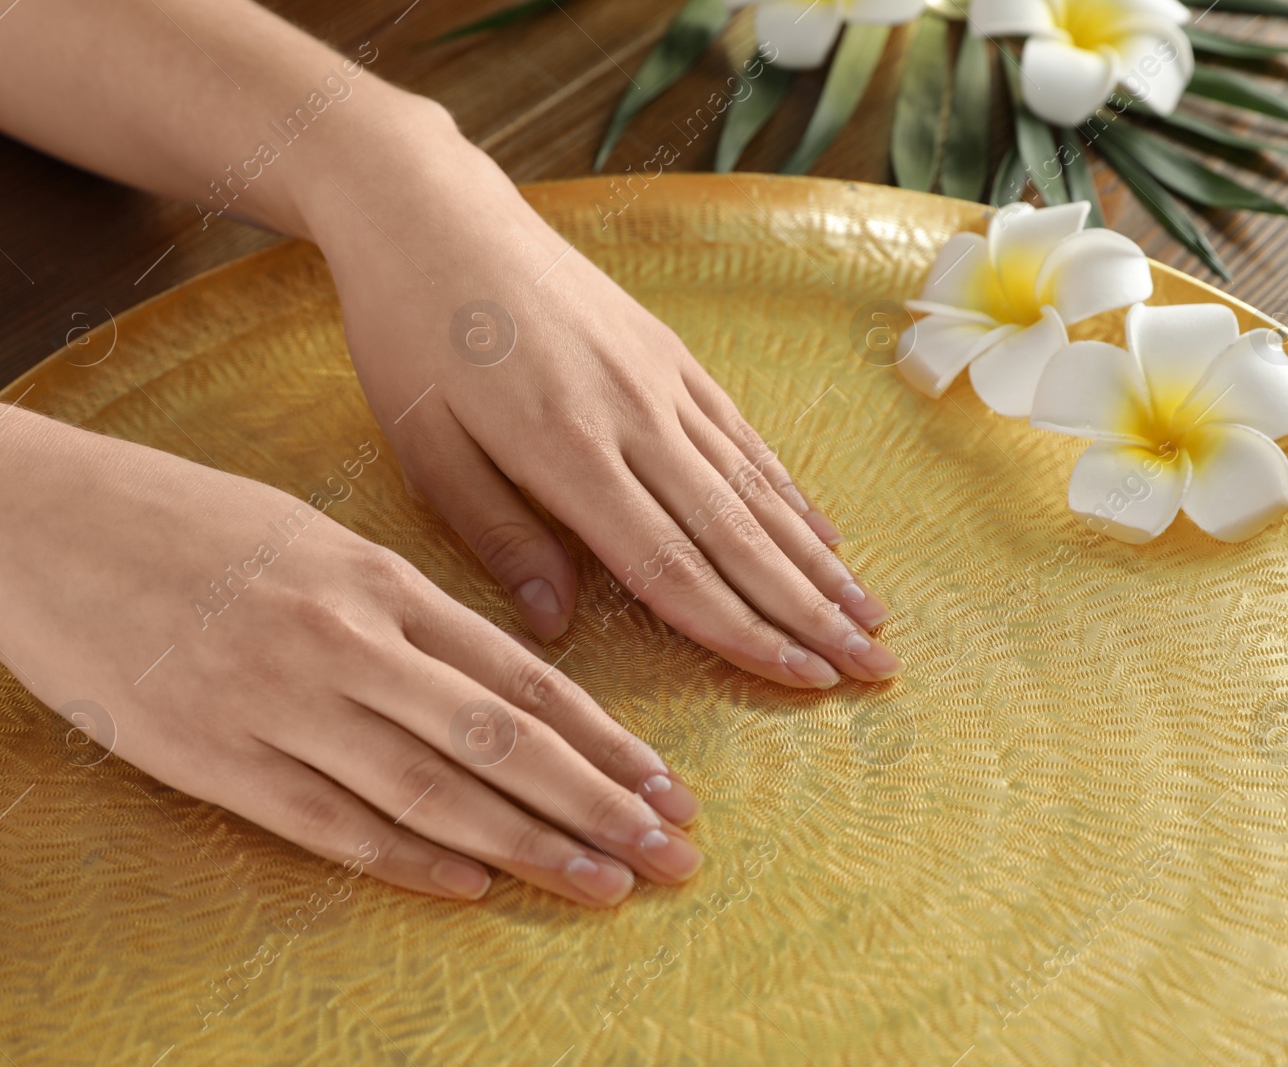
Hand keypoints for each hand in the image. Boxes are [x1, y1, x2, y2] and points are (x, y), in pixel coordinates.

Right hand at [0, 392, 700, 905]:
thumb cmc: (187, 520)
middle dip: (599, 803)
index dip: (605, 738)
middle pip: (500, 739)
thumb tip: (500, 665)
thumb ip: (406, 603)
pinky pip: (330, 823)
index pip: (521, 673)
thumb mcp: (316, 533)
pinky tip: (474, 886)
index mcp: (379, 577)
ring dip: (530, 845)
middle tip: (674, 852)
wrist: (38, 519)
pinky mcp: (212, 758)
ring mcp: (279, 703)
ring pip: (432, 790)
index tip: (666, 784)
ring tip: (605, 884)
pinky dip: (409, 859)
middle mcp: (345, 641)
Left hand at [301, 99, 898, 688]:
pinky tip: (826, 537)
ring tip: (871, 618)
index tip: (804, 682)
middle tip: (876, 666)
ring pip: (757, 489)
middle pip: (738, 536)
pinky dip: (791, 493)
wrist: (434, 213)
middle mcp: (634, 418)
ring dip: (819, 563)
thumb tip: (559, 626)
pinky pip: (744, 436)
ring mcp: (662, 382)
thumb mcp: (423, 447)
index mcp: (565, 451)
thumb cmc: (411, 336)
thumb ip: (498, 537)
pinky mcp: (671, 355)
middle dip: (810, 613)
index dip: (743, 633)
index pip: (672, 567)